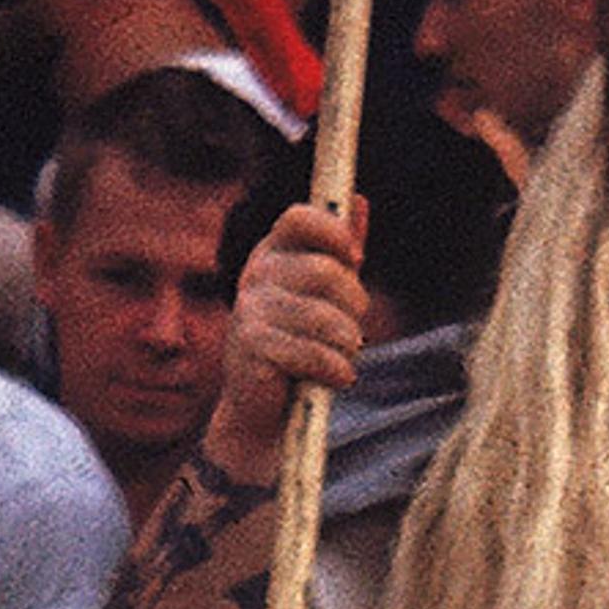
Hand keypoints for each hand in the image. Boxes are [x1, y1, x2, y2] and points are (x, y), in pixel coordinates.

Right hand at [208, 199, 369, 478]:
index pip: (300, 218)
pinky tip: (337, 377)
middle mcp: (256, 274)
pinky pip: (312, 352)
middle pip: (324, 271)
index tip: (356, 259)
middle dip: (354, 304)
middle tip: (355, 330)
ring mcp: (249, 309)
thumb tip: (359, 201)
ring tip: (345, 357)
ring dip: (348, 343)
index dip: (334, 232)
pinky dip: (335, 368)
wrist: (262, 407)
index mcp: (273, 252)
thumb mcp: (324, 294)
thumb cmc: (299, 343)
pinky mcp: (252, 346)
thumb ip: (340, 251)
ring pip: (324, 317)